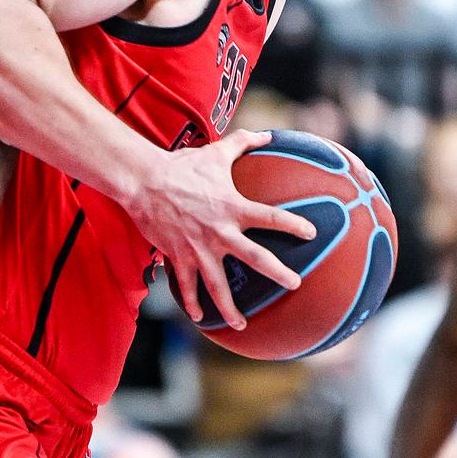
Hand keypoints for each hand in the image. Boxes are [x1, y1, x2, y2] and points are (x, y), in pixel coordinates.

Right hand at [129, 130, 315, 329]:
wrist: (145, 181)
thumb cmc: (182, 166)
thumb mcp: (216, 152)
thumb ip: (244, 142)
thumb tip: (268, 133)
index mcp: (234, 208)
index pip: (271, 217)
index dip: (293, 225)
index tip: (311, 233)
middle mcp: (220, 232)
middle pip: (256, 258)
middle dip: (278, 273)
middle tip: (295, 284)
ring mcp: (199, 248)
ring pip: (218, 285)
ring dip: (230, 308)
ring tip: (242, 325)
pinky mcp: (178, 257)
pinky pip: (186, 286)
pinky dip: (193, 303)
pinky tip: (201, 317)